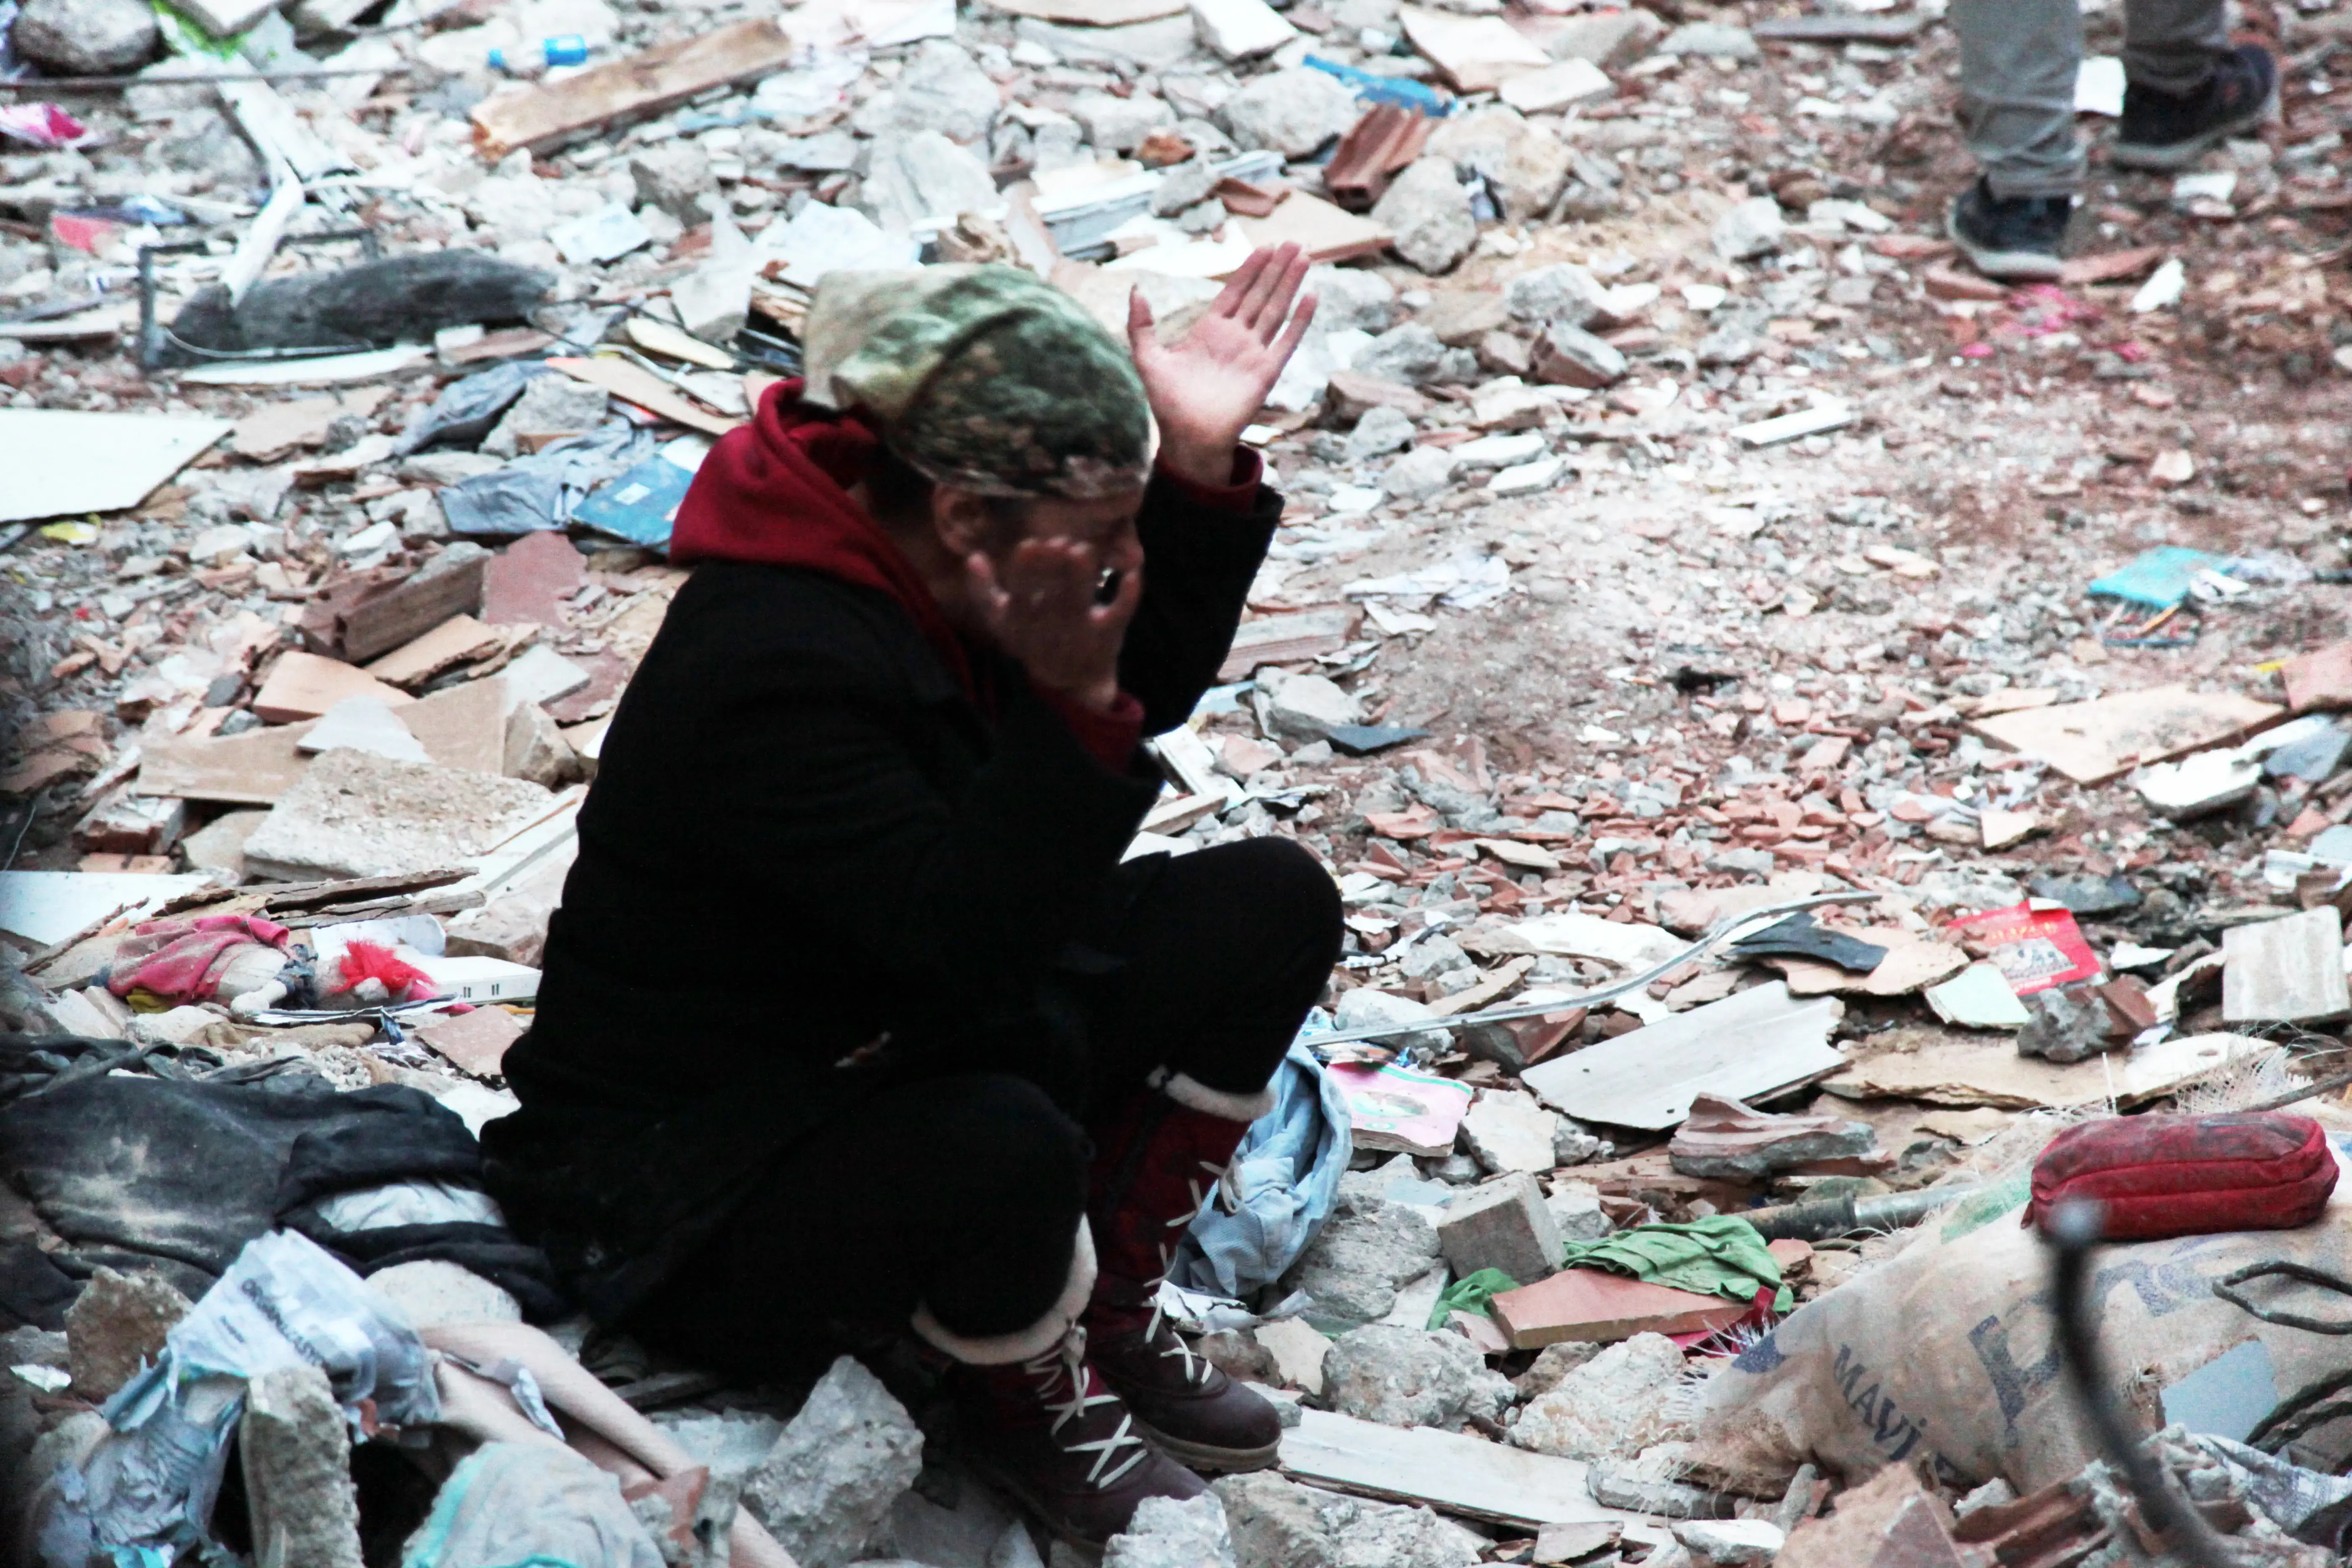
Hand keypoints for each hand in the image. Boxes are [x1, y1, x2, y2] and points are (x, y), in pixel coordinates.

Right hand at [967, 535, 1143, 711]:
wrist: (1067, 681)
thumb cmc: (1031, 637)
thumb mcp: (1001, 619)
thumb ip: (983, 590)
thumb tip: (972, 557)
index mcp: (1021, 619)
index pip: (1019, 593)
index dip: (1025, 570)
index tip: (1031, 545)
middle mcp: (1049, 627)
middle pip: (1051, 596)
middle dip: (1055, 569)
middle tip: (1060, 542)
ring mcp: (1079, 631)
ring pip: (1080, 602)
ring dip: (1081, 577)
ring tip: (1082, 550)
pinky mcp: (1107, 635)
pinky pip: (1119, 615)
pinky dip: (1127, 597)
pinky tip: (1131, 574)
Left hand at [1127, 243, 1316, 488]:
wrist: (1188, 437)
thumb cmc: (1168, 403)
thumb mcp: (1148, 359)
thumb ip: (1140, 325)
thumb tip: (1136, 290)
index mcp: (1210, 330)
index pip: (1235, 291)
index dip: (1250, 269)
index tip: (1265, 247)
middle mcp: (1235, 338)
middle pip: (1260, 295)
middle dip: (1276, 268)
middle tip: (1292, 242)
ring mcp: (1253, 353)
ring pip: (1276, 310)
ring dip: (1290, 284)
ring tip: (1304, 258)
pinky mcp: (1266, 372)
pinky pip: (1287, 341)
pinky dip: (1299, 320)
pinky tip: (1311, 297)